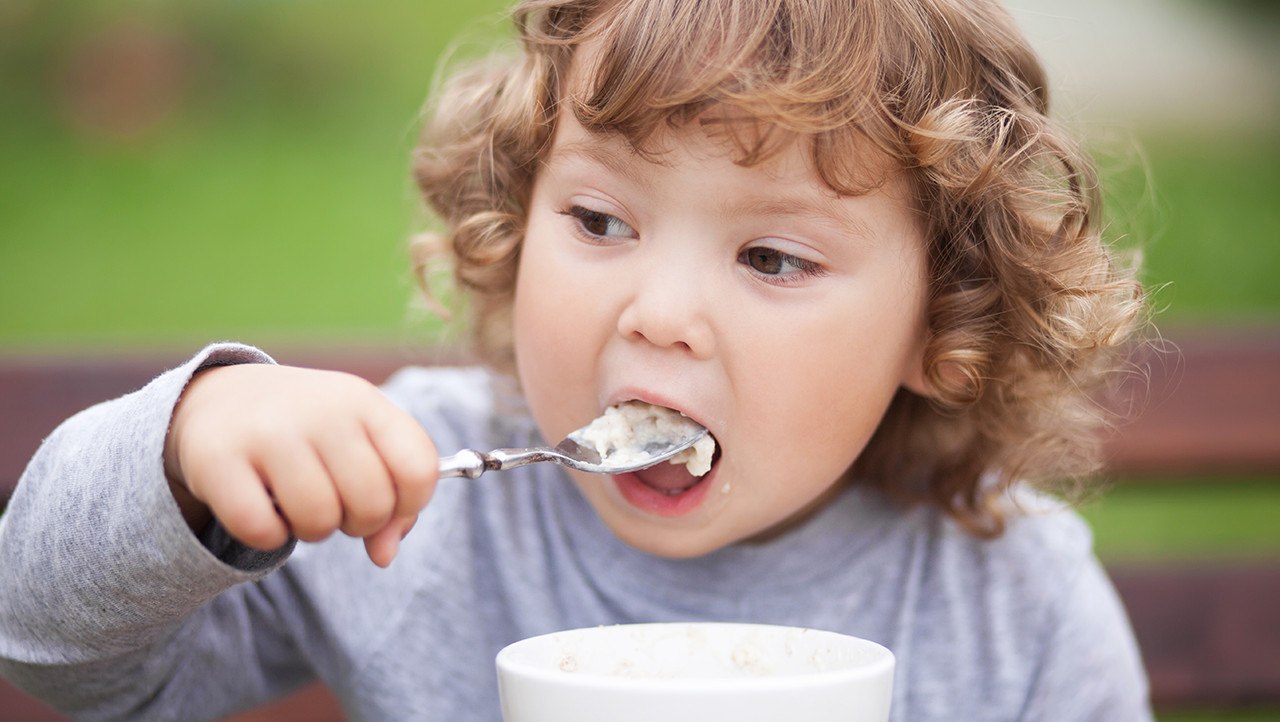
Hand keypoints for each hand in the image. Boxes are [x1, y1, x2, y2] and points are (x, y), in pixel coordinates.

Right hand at [163, 364, 438, 567]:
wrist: (219, 399)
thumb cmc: (307, 433)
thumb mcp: (359, 442)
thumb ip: (392, 497)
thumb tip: (385, 554)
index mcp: (363, 401)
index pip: (418, 470)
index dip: (408, 505)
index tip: (385, 503)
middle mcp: (320, 410)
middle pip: (372, 504)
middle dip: (358, 522)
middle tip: (334, 503)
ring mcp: (268, 432)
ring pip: (319, 522)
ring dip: (312, 530)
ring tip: (297, 503)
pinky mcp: (217, 459)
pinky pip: (262, 531)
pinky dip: (267, 535)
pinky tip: (260, 507)